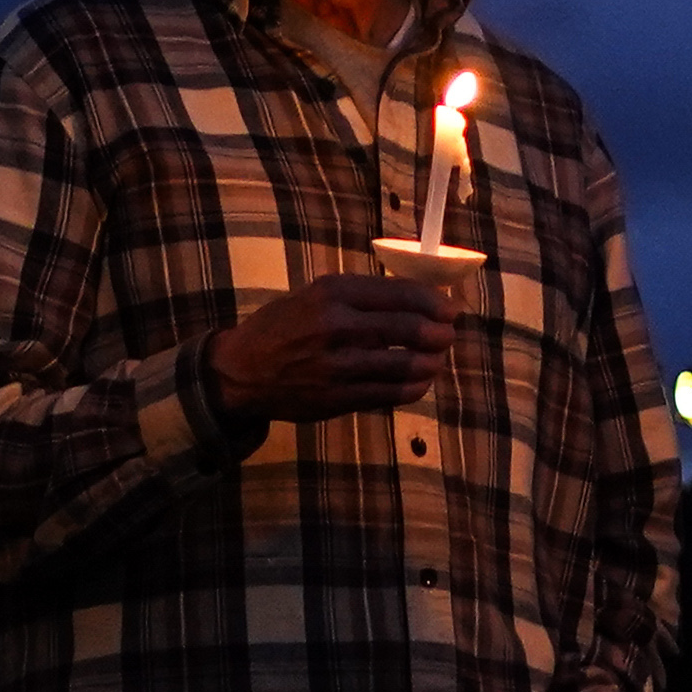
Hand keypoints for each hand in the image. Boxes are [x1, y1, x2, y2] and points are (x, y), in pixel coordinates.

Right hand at [206, 270, 461, 424]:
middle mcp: (337, 325)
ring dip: (431, 363)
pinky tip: (419, 382)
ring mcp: (338, 365)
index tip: (450, 309)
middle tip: (448, 335)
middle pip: (409, 328)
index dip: (435, 303)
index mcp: (334, 292)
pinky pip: (390, 394)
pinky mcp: (337, 398)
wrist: (240, 371)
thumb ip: (362, 297)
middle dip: (439, 333)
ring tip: (436, 360)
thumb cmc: (284, 326)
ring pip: (405, 365)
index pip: (401, 293)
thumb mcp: (316, 295)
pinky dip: (413, 388)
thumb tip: (419, 300)